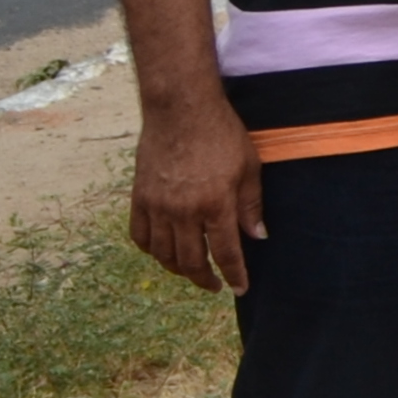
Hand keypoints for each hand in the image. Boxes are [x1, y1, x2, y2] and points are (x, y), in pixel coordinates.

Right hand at [128, 91, 264, 293]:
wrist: (181, 110)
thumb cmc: (221, 134)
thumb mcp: (249, 167)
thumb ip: (251, 205)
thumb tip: (258, 236)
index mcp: (215, 205)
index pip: (226, 253)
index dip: (234, 275)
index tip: (240, 288)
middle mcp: (183, 212)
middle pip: (191, 261)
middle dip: (205, 279)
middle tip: (215, 285)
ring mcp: (157, 207)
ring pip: (163, 254)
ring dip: (178, 269)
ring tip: (191, 271)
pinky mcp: (139, 198)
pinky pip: (140, 236)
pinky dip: (151, 250)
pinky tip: (163, 252)